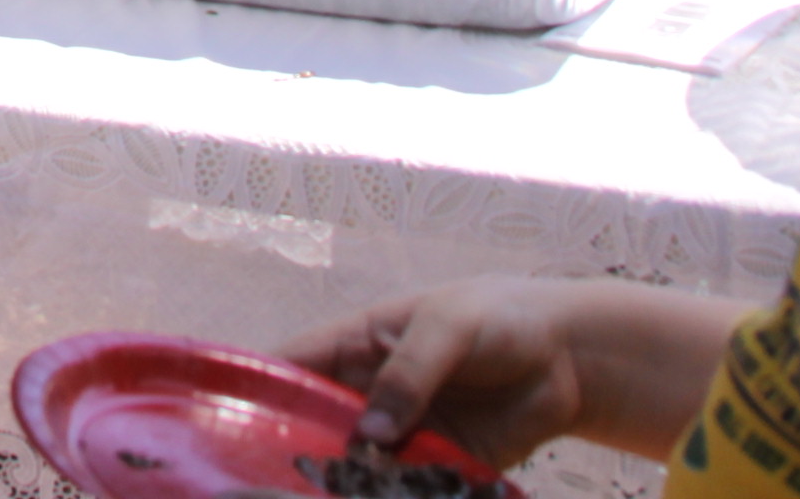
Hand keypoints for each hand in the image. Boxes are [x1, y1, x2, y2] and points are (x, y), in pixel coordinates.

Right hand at [282, 280, 599, 467]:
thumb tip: (371, 433)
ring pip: (354, 470)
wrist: (570, 359)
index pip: (290, 370)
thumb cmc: (498, 318)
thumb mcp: (449, 326)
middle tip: (280, 485)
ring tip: (332, 494)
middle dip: (298, 457)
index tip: (229, 428)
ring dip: (343, 486)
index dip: (258, 395)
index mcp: (354, 347)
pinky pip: (403, 492)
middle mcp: (365, 396)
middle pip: (314, 431)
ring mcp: (398, 437)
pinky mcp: (436, 470)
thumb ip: (411, 372)